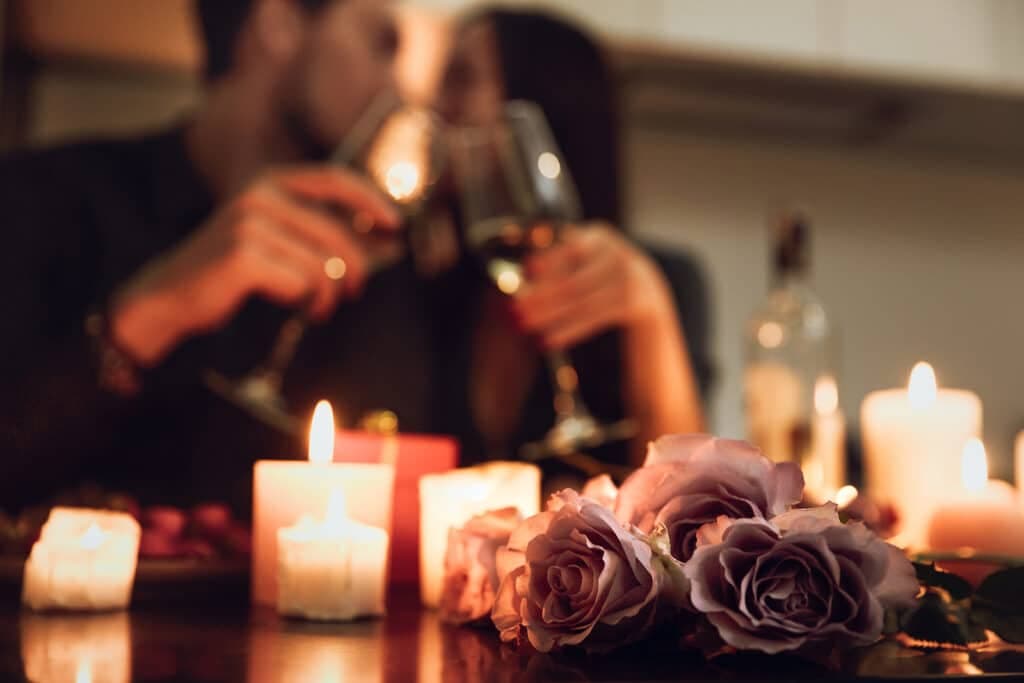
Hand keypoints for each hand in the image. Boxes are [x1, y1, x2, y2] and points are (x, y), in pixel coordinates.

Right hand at [110, 166, 399, 364]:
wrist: (169, 297)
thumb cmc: (231, 273)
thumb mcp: (276, 241)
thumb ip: (319, 234)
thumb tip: (385, 243)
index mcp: (268, 182)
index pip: (333, 179)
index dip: (370, 200)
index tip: (395, 225)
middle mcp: (258, 195)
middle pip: (336, 231)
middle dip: (356, 266)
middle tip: (354, 291)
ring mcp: (248, 223)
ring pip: (322, 262)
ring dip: (328, 293)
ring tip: (316, 307)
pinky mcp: (243, 255)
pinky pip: (303, 282)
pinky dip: (309, 302)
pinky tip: (300, 309)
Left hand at [512, 224, 672, 349]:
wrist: (650, 299)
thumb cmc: (602, 282)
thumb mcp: (584, 267)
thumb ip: (556, 271)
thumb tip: (523, 281)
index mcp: (599, 237)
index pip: (571, 248)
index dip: (548, 259)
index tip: (527, 270)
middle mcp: (619, 254)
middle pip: (573, 279)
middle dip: (541, 296)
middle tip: (516, 310)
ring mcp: (633, 279)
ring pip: (582, 301)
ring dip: (551, 315)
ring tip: (526, 326)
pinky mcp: (638, 304)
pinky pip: (596, 318)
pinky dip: (570, 330)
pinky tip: (549, 340)